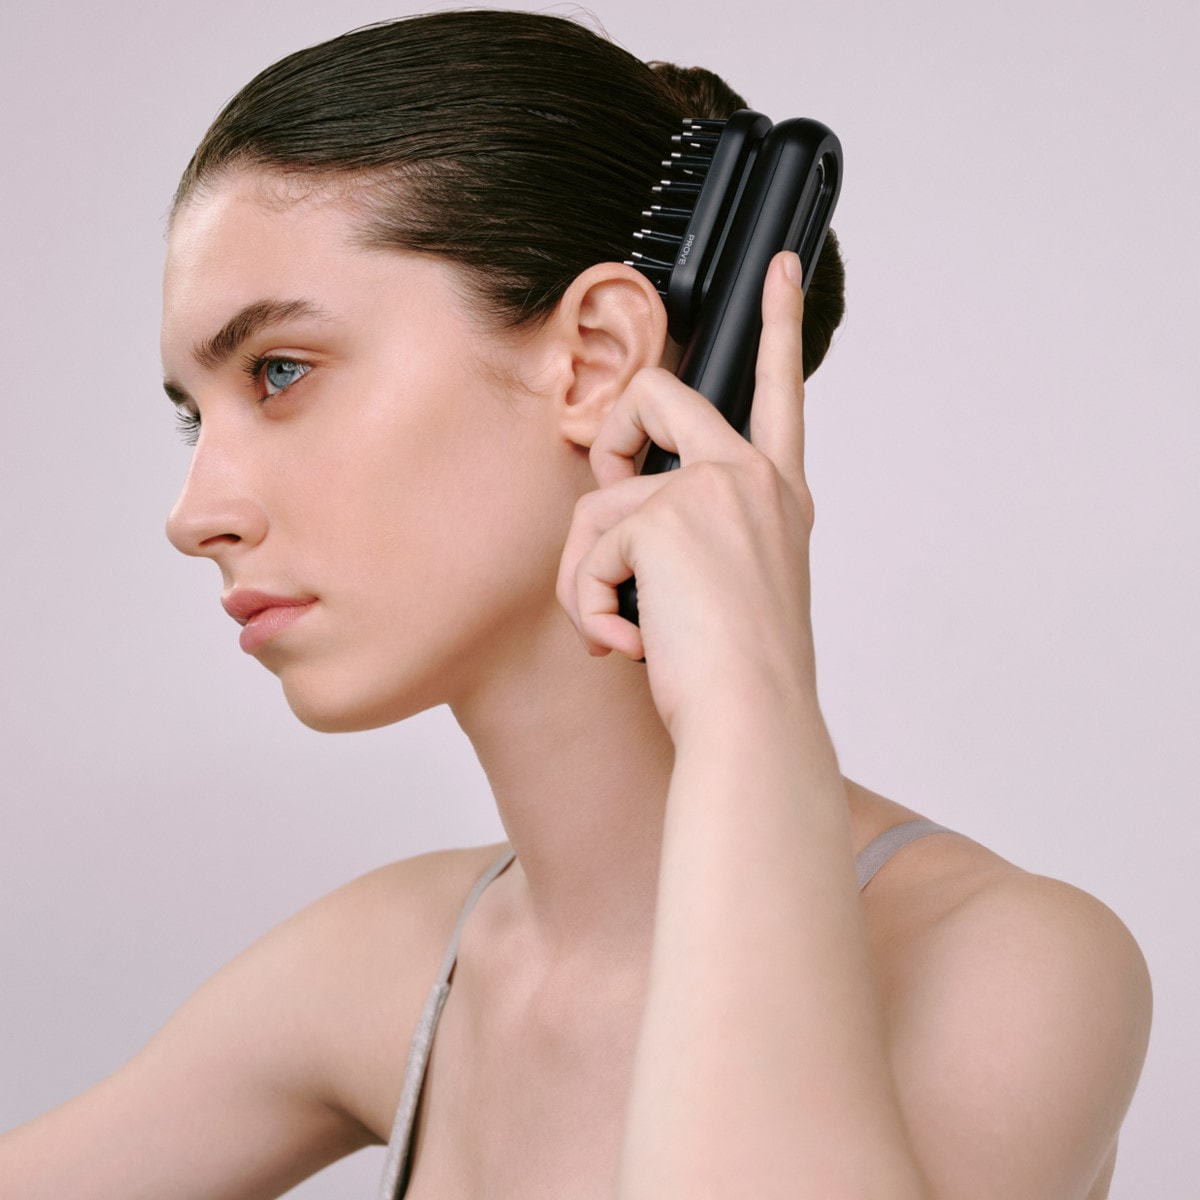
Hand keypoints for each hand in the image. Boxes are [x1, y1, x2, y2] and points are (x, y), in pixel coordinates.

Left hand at [555, 251, 819, 743]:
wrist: (753, 723)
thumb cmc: (739, 674)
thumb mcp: (729, 588)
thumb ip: (691, 534)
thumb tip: (614, 517)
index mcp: (779, 497)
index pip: (780, 393)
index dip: (780, 324)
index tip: (782, 267)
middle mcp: (754, 479)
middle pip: (658, 396)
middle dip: (612, 435)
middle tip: (611, 505)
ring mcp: (714, 488)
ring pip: (600, 494)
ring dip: (591, 573)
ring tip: (622, 628)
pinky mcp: (665, 514)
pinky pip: (588, 546)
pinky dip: (588, 603)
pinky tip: (625, 642)